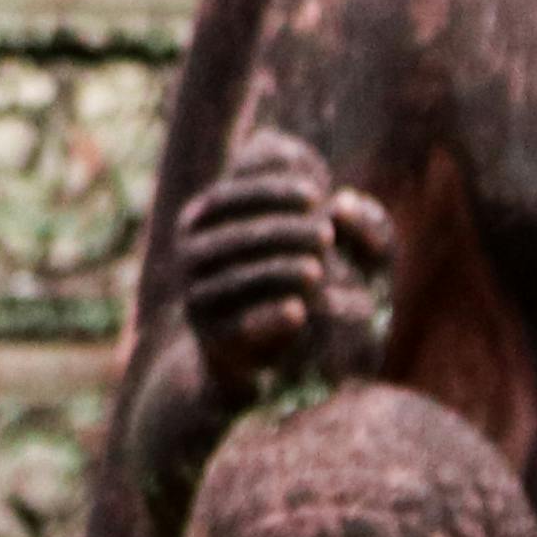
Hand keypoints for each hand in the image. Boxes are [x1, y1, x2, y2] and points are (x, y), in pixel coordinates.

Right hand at [177, 127, 392, 396]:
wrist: (263, 344)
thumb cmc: (294, 271)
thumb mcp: (314, 235)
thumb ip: (324, 206)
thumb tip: (345, 204)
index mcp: (204, 219)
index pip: (229, 196)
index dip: (271, 191)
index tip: (315, 194)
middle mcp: (190, 254)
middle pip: (234, 236)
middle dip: (283, 232)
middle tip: (325, 236)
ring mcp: (197, 296)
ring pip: (235, 280)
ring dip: (278, 271)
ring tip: (317, 271)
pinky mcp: (212, 338)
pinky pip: (238, 327)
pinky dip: (269, 317)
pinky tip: (299, 311)